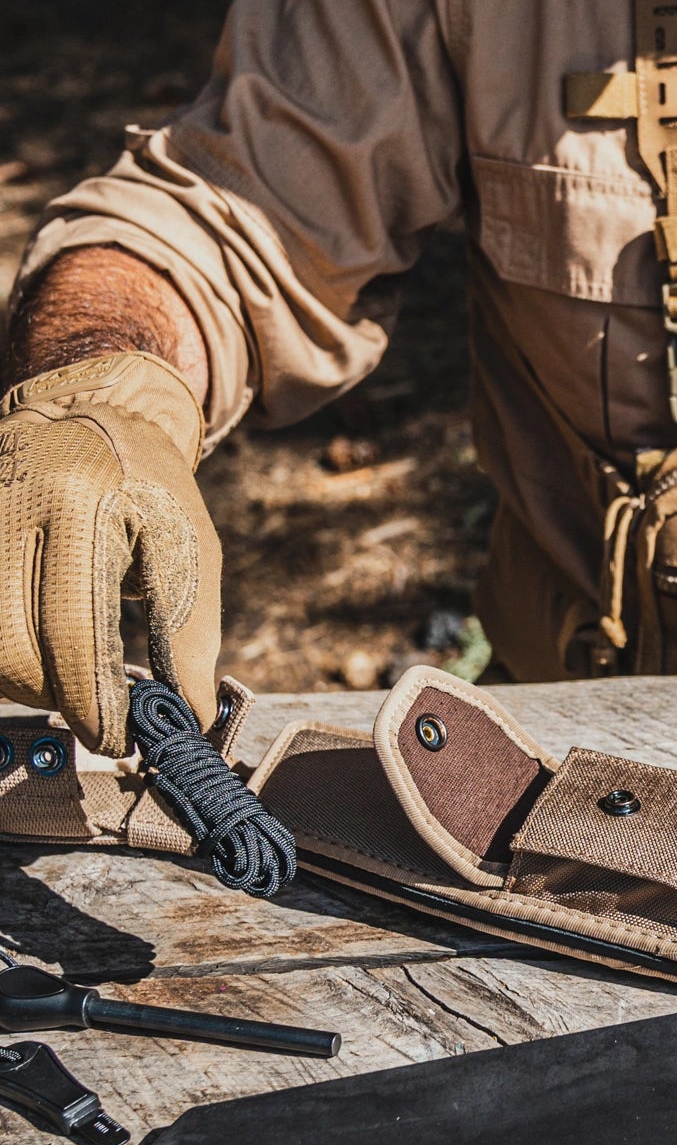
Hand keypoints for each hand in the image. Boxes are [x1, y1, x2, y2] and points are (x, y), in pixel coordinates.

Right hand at [0, 353, 220, 755]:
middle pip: (9, 646)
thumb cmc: (150, 487)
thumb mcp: (188, 549)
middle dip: (50, 696)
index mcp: (78, 503)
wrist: (92, 410)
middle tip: (90, 712)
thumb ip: (189, 636)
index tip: (115, 735)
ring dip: (20, 679)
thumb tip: (189, 718)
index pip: (72, 629)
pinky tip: (34, 652)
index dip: (92, 699)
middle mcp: (9, 504)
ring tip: (65, 681)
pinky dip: (3, 651)